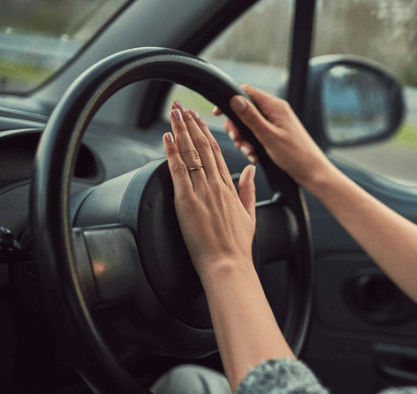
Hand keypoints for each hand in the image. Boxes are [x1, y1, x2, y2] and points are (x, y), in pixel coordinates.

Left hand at [163, 101, 256, 276]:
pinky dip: (172, 152)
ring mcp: (202, 191)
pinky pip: (178, 170)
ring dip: (180, 130)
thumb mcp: (249, 215)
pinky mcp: (187, 201)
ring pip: (190, 153)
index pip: (215, 152)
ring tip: (173, 113)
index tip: (198, 119)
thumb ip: (247, 190)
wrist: (229, 263)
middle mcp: (216, 185)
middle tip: (181, 106)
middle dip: (191, 124)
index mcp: (228, 188)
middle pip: (202, 147)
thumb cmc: (236, 245)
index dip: (205, 133)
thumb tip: (247, 171)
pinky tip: (167, 137)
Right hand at [214, 84, 331, 188]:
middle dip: (237, 127)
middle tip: (238, 142)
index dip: (230, 101)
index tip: (218, 114)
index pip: (246, 92)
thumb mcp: (268, 136)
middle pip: (245, 110)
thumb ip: (251, 117)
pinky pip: (257, 134)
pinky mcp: (276, 133)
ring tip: (250, 153)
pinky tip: (255, 156)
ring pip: (249, 125)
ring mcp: (276, 122)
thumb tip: (235, 99)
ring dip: (245, 140)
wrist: (312, 172)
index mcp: (275, 106)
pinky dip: (253, 145)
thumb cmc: (295, 155)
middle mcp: (275, 111)